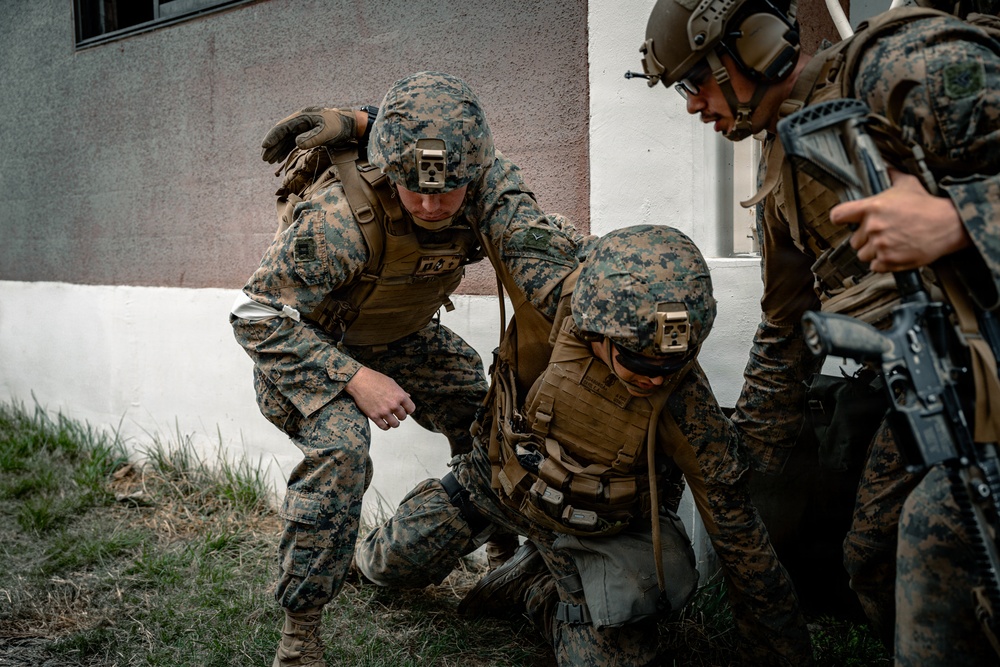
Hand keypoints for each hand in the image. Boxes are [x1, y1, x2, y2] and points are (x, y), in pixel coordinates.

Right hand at [260, 107, 357, 163]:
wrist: (351, 125)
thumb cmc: (340, 127)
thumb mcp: (328, 133)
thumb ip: (313, 138)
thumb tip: (296, 144)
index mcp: (303, 116)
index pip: (283, 127)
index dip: (273, 137)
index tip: (264, 146)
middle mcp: (300, 120)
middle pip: (282, 133)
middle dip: (272, 146)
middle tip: (264, 158)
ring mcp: (303, 127)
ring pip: (286, 139)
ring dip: (277, 149)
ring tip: (268, 161)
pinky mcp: (308, 133)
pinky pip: (292, 142)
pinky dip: (285, 150)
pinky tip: (279, 159)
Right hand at [344, 367, 415, 430]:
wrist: (359, 381)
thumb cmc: (375, 379)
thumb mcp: (392, 383)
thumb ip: (401, 392)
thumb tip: (408, 397)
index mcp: (400, 396)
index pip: (411, 409)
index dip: (408, 409)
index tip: (405, 409)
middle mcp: (393, 405)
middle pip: (403, 417)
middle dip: (400, 415)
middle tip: (396, 413)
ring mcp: (383, 411)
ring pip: (395, 424)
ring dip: (394, 422)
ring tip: (392, 419)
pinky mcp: (374, 416)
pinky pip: (384, 427)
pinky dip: (386, 426)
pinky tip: (385, 423)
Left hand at [830, 170, 970, 272]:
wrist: (948, 224)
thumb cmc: (928, 205)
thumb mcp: (908, 184)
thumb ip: (892, 176)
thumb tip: (886, 168)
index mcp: (872, 208)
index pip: (838, 215)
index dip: (840, 219)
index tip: (844, 221)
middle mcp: (873, 227)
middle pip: (853, 240)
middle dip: (864, 238)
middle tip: (880, 234)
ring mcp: (880, 245)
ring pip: (863, 255)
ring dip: (872, 252)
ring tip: (888, 244)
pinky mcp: (889, 260)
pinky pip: (875, 266)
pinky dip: (882, 263)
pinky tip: (893, 253)